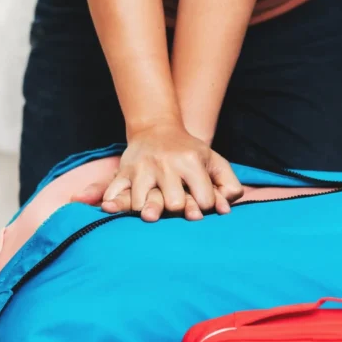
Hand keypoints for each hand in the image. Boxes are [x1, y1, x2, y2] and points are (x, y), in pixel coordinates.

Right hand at [72, 123, 242, 220]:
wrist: (156, 129)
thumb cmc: (188, 151)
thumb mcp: (214, 161)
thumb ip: (228, 185)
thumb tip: (225, 211)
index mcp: (190, 162)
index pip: (203, 201)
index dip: (203, 207)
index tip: (198, 203)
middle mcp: (165, 164)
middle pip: (173, 206)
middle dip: (176, 211)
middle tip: (174, 205)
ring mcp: (142, 168)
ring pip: (143, 205)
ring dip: (148, 211)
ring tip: (153, 208)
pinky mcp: (124, 171)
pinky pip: (115, 192)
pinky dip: (113, 203)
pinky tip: (115, 208)